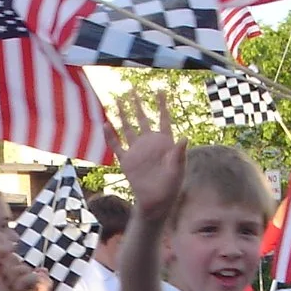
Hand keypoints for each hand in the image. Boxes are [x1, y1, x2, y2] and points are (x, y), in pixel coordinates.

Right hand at [108, 90, 185, 221]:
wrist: (156, 202)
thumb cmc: (171, 186)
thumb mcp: (177, 169)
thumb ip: (179, 153)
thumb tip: (185, 138)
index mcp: (164, 143)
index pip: (163, 119)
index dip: (161, 105)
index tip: (160, 90)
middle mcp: (149, 143)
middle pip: (142, 119)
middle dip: (137, 104)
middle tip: (132, 89)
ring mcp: (137, 151)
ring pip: (127, 128)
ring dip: (122, 114)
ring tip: (116, 100)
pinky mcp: (126, 161)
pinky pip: (116, 145)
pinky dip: (110, 135)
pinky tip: (105, 124)